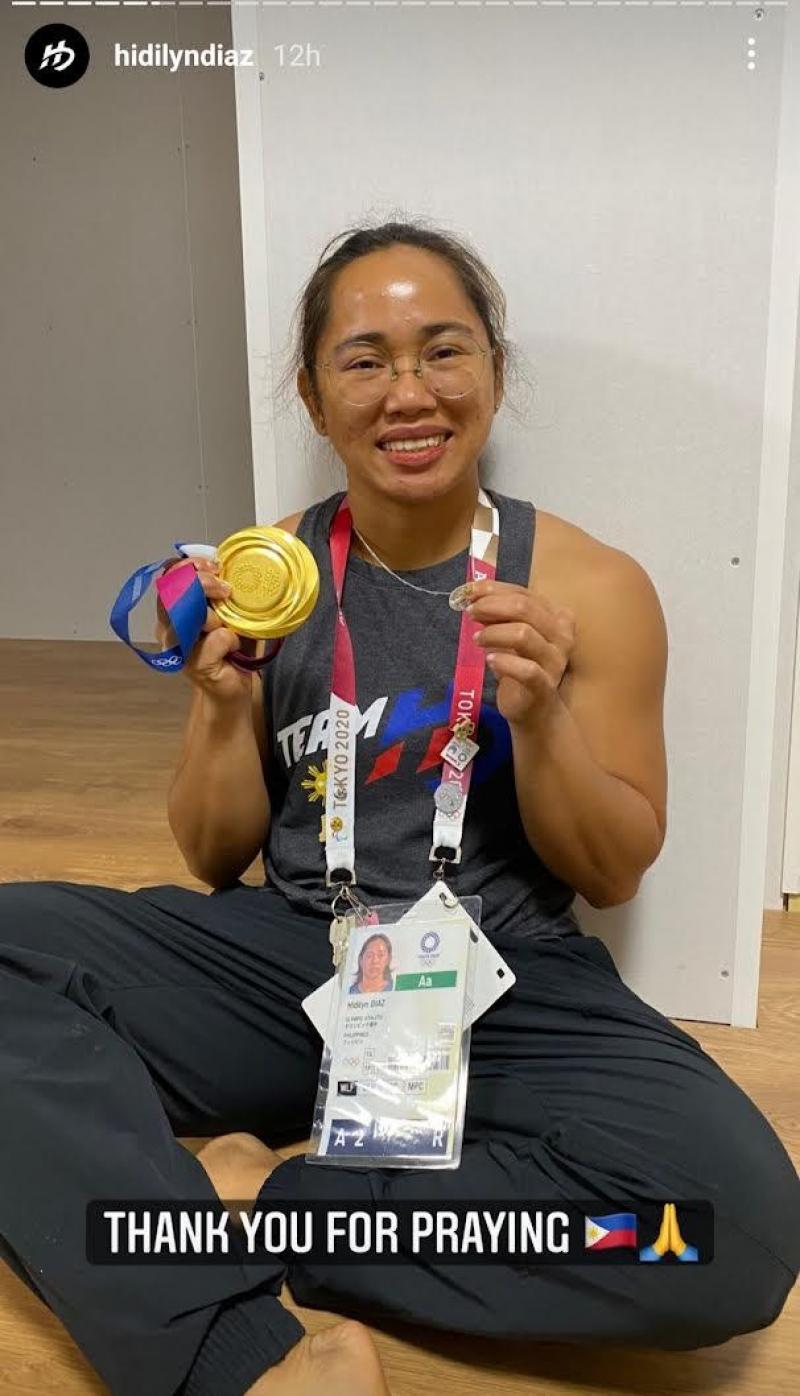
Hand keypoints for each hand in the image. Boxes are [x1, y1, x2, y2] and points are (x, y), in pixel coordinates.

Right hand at [155, 558, 251, 704]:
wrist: (232, 688)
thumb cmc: (229, 648)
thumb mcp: (228, 613)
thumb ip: (225, 591)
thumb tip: (238, 561)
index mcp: (173, 610)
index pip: (170, 578)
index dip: (189, 566)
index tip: (214, 565)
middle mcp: (169, 628)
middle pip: (175, 593)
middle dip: (204, 584)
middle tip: (226, 590)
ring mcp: (179, 648)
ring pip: (194, 616)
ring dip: (218, 616)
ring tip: (230, 625)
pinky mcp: (195, 665)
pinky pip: (216, 640)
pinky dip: (230, 639)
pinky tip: (232, 647)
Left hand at [466, 579, 576, 728]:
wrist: (536, 710)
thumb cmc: (522, 666)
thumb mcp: (510, 634)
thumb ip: (498, 614)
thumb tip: (472, 595)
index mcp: (557, 617)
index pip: (524, 594)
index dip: (494, 590)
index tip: (469, 592)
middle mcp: (562, 635)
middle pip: (524, 608)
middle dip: (491, 607)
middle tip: (470, 613)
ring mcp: (555, 661)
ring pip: (523, 634)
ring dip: (493, 633)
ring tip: (477, 639)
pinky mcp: (545, 686)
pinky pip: (526, 669)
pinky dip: (504, 661)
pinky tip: (489, 659)